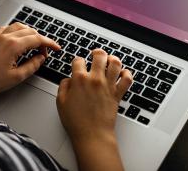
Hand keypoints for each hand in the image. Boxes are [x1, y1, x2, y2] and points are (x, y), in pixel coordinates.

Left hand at [0, 22, 59, 108]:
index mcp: (13, 45)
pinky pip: (8, 28)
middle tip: (44, 53)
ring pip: (20, 27)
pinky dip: (17, 31)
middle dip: (41, 40)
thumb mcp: (17, 77)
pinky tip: (18, 39)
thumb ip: (32, 66)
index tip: (56, 48)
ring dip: (30, 34)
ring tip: (34, 46)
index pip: (37, 39)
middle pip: (30, 31)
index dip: (49, 43)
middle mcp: (6, 37)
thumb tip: (41, 58)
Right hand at [56, 49, 132, 170]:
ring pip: (115, 63)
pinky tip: (122, 73)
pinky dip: (126, 74)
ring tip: (110, 60)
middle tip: (96, 54)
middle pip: (99, 56)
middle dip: (97, 52)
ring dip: (112, 59)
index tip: (77, 64)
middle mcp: (95, 80)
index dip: (77, 61)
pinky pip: (127, 79)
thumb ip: (63, 86)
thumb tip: (68, 80)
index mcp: (79, 80)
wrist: (92, 135)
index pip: (78, 60)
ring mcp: (108, 86)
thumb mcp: (60, 102)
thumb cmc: (77, 122)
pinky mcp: (117, 94)